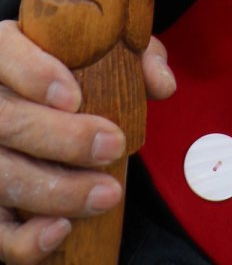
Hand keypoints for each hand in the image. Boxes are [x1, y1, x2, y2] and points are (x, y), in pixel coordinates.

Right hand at [0, 22, 175, 262]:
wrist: (39, 98)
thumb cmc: (74, 69)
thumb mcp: (102, 48)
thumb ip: (134, 55)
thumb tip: (162, 83)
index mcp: (6, 50)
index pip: (5, 53)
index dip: (35, 74)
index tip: (75, 97)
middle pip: (6, 121)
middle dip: (62, 139)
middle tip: (113, 146)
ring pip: (2, 176)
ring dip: (57, 191)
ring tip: (107, 193)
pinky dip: (24, 238)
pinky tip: (61, 229)